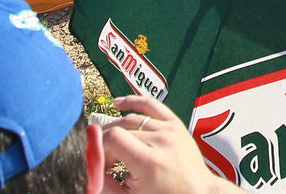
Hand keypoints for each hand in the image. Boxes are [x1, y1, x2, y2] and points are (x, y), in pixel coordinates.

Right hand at [102, 96, 239, 193]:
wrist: (198, 193)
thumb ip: (104, 184)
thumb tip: (87, 166)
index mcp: (149, 161)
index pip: (113, 138)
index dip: (98, 148)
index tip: (97, 161)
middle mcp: (161, 141)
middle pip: (120, 129)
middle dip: (106, 145)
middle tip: (106, 163)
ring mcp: (170, 129)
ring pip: (131, 119)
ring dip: (115, 131)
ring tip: (112, 148)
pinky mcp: (175, 123)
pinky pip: (151, 105)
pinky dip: (133, 102)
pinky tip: (118, 103)